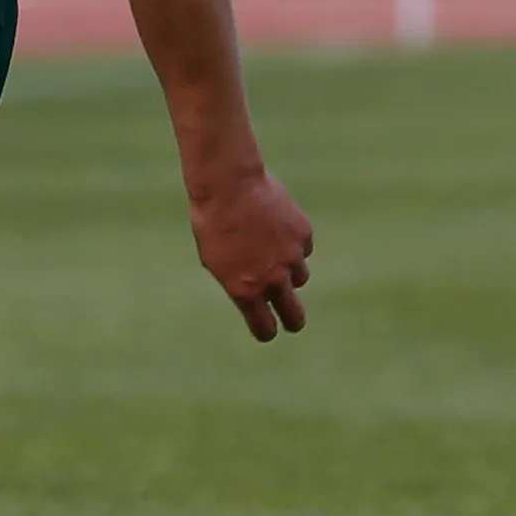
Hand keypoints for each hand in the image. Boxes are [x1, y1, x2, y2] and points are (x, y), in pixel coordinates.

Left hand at [190, 167, 314, 341]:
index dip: (265, 330)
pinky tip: (276, 225)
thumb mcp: (214, 259)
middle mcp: (273, 280)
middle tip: (291, 318)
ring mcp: (292, 258)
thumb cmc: (212, 222)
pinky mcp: (304, 235)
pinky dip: (294, 243)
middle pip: (295, 317)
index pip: (265, 329)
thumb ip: (238, 280)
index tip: (266, 326)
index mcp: (246, 291)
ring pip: (301, 277)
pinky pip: (303, 248)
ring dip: (290, 271)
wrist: (229, 186)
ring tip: (272, 250)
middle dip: (293, 320)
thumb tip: (253, 292)